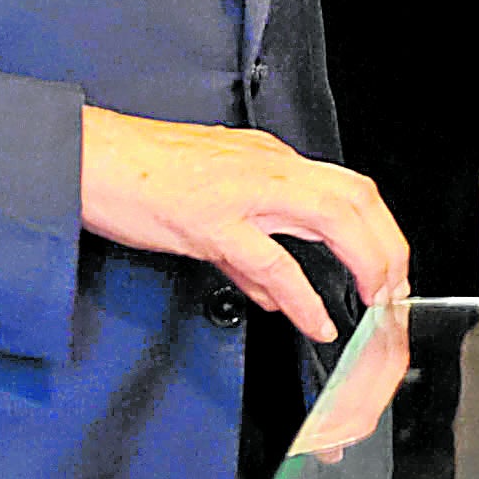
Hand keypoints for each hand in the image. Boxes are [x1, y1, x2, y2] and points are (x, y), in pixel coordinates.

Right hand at [77, 109, 412, 455]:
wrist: (80, 157)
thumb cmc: (134, 175)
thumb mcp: (205, 207)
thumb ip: (248, 250)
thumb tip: (276, 293)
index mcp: (268, 160)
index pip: (347, 188)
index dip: (379, 231)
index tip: (389, 271)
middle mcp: (266, 167)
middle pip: (358, 197)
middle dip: (390, 246)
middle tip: (398, 294)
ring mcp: (241, 190)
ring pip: (334, 216)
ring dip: (367, 264)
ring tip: (378, 306)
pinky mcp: (210, 219)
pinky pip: (274, 262)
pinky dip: (303, 297)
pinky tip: (316, 322)